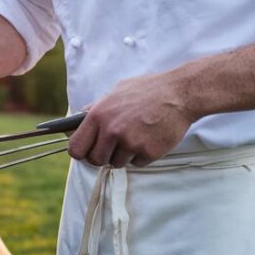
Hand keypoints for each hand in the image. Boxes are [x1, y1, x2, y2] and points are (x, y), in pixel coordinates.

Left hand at [67, 71, 197, 167]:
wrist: (179, 94)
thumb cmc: (146, 91)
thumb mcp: (115, 92)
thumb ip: (95, 110)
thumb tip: (76, 123)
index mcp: (98, 115)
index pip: (76, 148)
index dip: (81, 152)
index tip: (87, 151)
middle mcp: (112, 131)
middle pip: (95, 160)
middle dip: (103, 156)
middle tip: (114, 146)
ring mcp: (130, 143)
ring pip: (116, 163)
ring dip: (123, 155)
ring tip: (136, 136)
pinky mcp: (148, 152)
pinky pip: (136, 163)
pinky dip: (141, 155)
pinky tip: (149, 138)